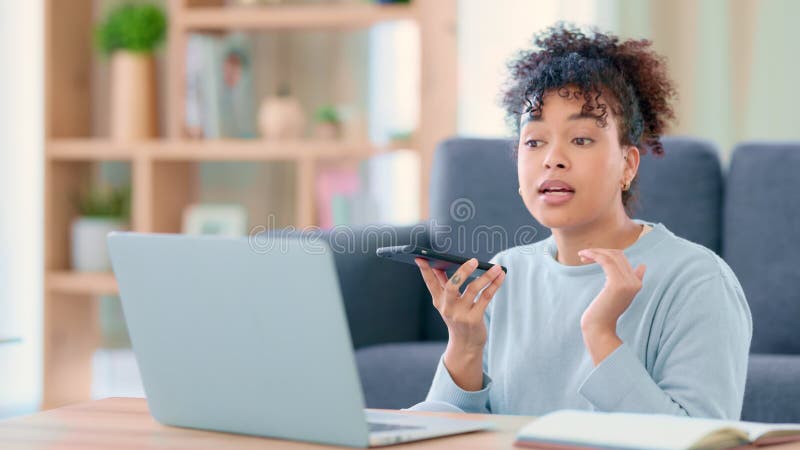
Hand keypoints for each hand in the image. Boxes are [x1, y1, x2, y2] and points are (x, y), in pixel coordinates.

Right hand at [415, 257, 505, 353]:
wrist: (465, 345)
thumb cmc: (458, 319)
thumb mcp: (448, 303)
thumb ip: (444, 285)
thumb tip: (439, 266)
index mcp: (439, 301)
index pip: (430, 283)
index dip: (425, 270)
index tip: (421, 257)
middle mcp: (447, 307)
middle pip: (452, 286)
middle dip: (462, 272)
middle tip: (473, 260)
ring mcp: (460, 314)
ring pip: (473, 290)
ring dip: (486, 277)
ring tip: (496, 267)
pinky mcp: (474, 319)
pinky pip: (485, 298)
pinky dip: (494, 285)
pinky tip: (500, 277)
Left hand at [578, 248, 645, 364]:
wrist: (599, 328)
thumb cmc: (604, 312)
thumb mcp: (619, 294)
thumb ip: (630, 280)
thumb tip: (643, 266)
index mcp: (636, 283)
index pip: (623, 259)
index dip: (607, 254)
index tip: (591, 256)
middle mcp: (635, 282)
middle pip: (619, 255)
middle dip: (601, 251)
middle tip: (584, 255)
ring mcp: (628, 283)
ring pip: (612, 256)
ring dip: (595, 252)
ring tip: (582, 255)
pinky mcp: (617, 284)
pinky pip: (606, 261)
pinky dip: (594, 255)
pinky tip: (584, 256)